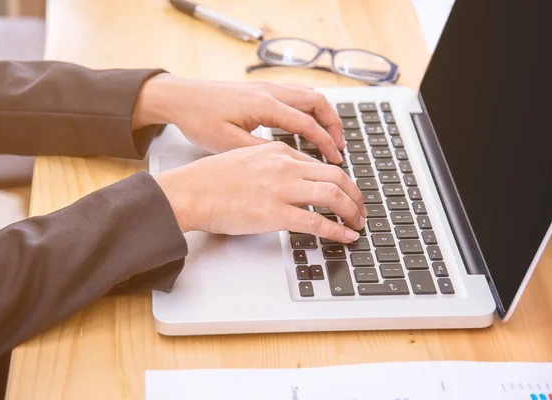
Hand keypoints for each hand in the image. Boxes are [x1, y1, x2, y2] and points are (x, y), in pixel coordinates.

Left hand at [132, 73, 344, 163]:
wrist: (180, 96)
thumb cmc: (199, 118)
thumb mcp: (228, 143)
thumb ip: (260, 151)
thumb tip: (288, 163)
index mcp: (265, 105)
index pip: (307, 123)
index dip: (326, 143)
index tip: (336, 160)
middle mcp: (270, 92)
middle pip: (317, 101)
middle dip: (334, 125)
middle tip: (340, 148)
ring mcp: (266, 88)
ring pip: (308, 95)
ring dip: (323, 115)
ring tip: (329, 137)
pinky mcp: (260, 90)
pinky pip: (295, 95)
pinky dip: (309, 109)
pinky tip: (307, 124)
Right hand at [154, 142, 366, 242]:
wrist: (190, 191)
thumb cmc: (210, 179)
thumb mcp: (246, 158)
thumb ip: (271, 166)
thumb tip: (289, 180)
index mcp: (278, 152)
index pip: (320, 164)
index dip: (339, 181)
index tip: (345, 193)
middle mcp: (285, 166)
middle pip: (337, 175)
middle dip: (355, 194)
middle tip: (360, 209)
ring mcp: (282, 189)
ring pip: (333, 195)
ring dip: (352, 211)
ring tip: (358, 223)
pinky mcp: (275, 213)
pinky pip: (317, 221)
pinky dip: (337, 230)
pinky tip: (346, 236)